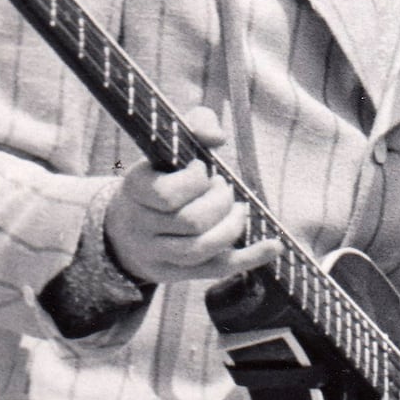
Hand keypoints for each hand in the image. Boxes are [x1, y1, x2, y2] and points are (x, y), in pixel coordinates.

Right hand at [103, 107, 280, 284]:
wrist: (125, 226)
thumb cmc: (160, 177)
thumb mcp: (168, 147)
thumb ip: (196, 125)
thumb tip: (216, 137)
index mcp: (135, 189)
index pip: (168, 194)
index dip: (196, 180)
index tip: (202, 169)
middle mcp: (140, 225)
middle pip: (191, 222)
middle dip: (220, 202)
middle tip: (224, 188)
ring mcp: (155, 254)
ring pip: (201, 249)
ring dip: (232, 226)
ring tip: (239, 209)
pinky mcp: (174, 274)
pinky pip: (215, 269)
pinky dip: (249, 257)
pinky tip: (274, 246)